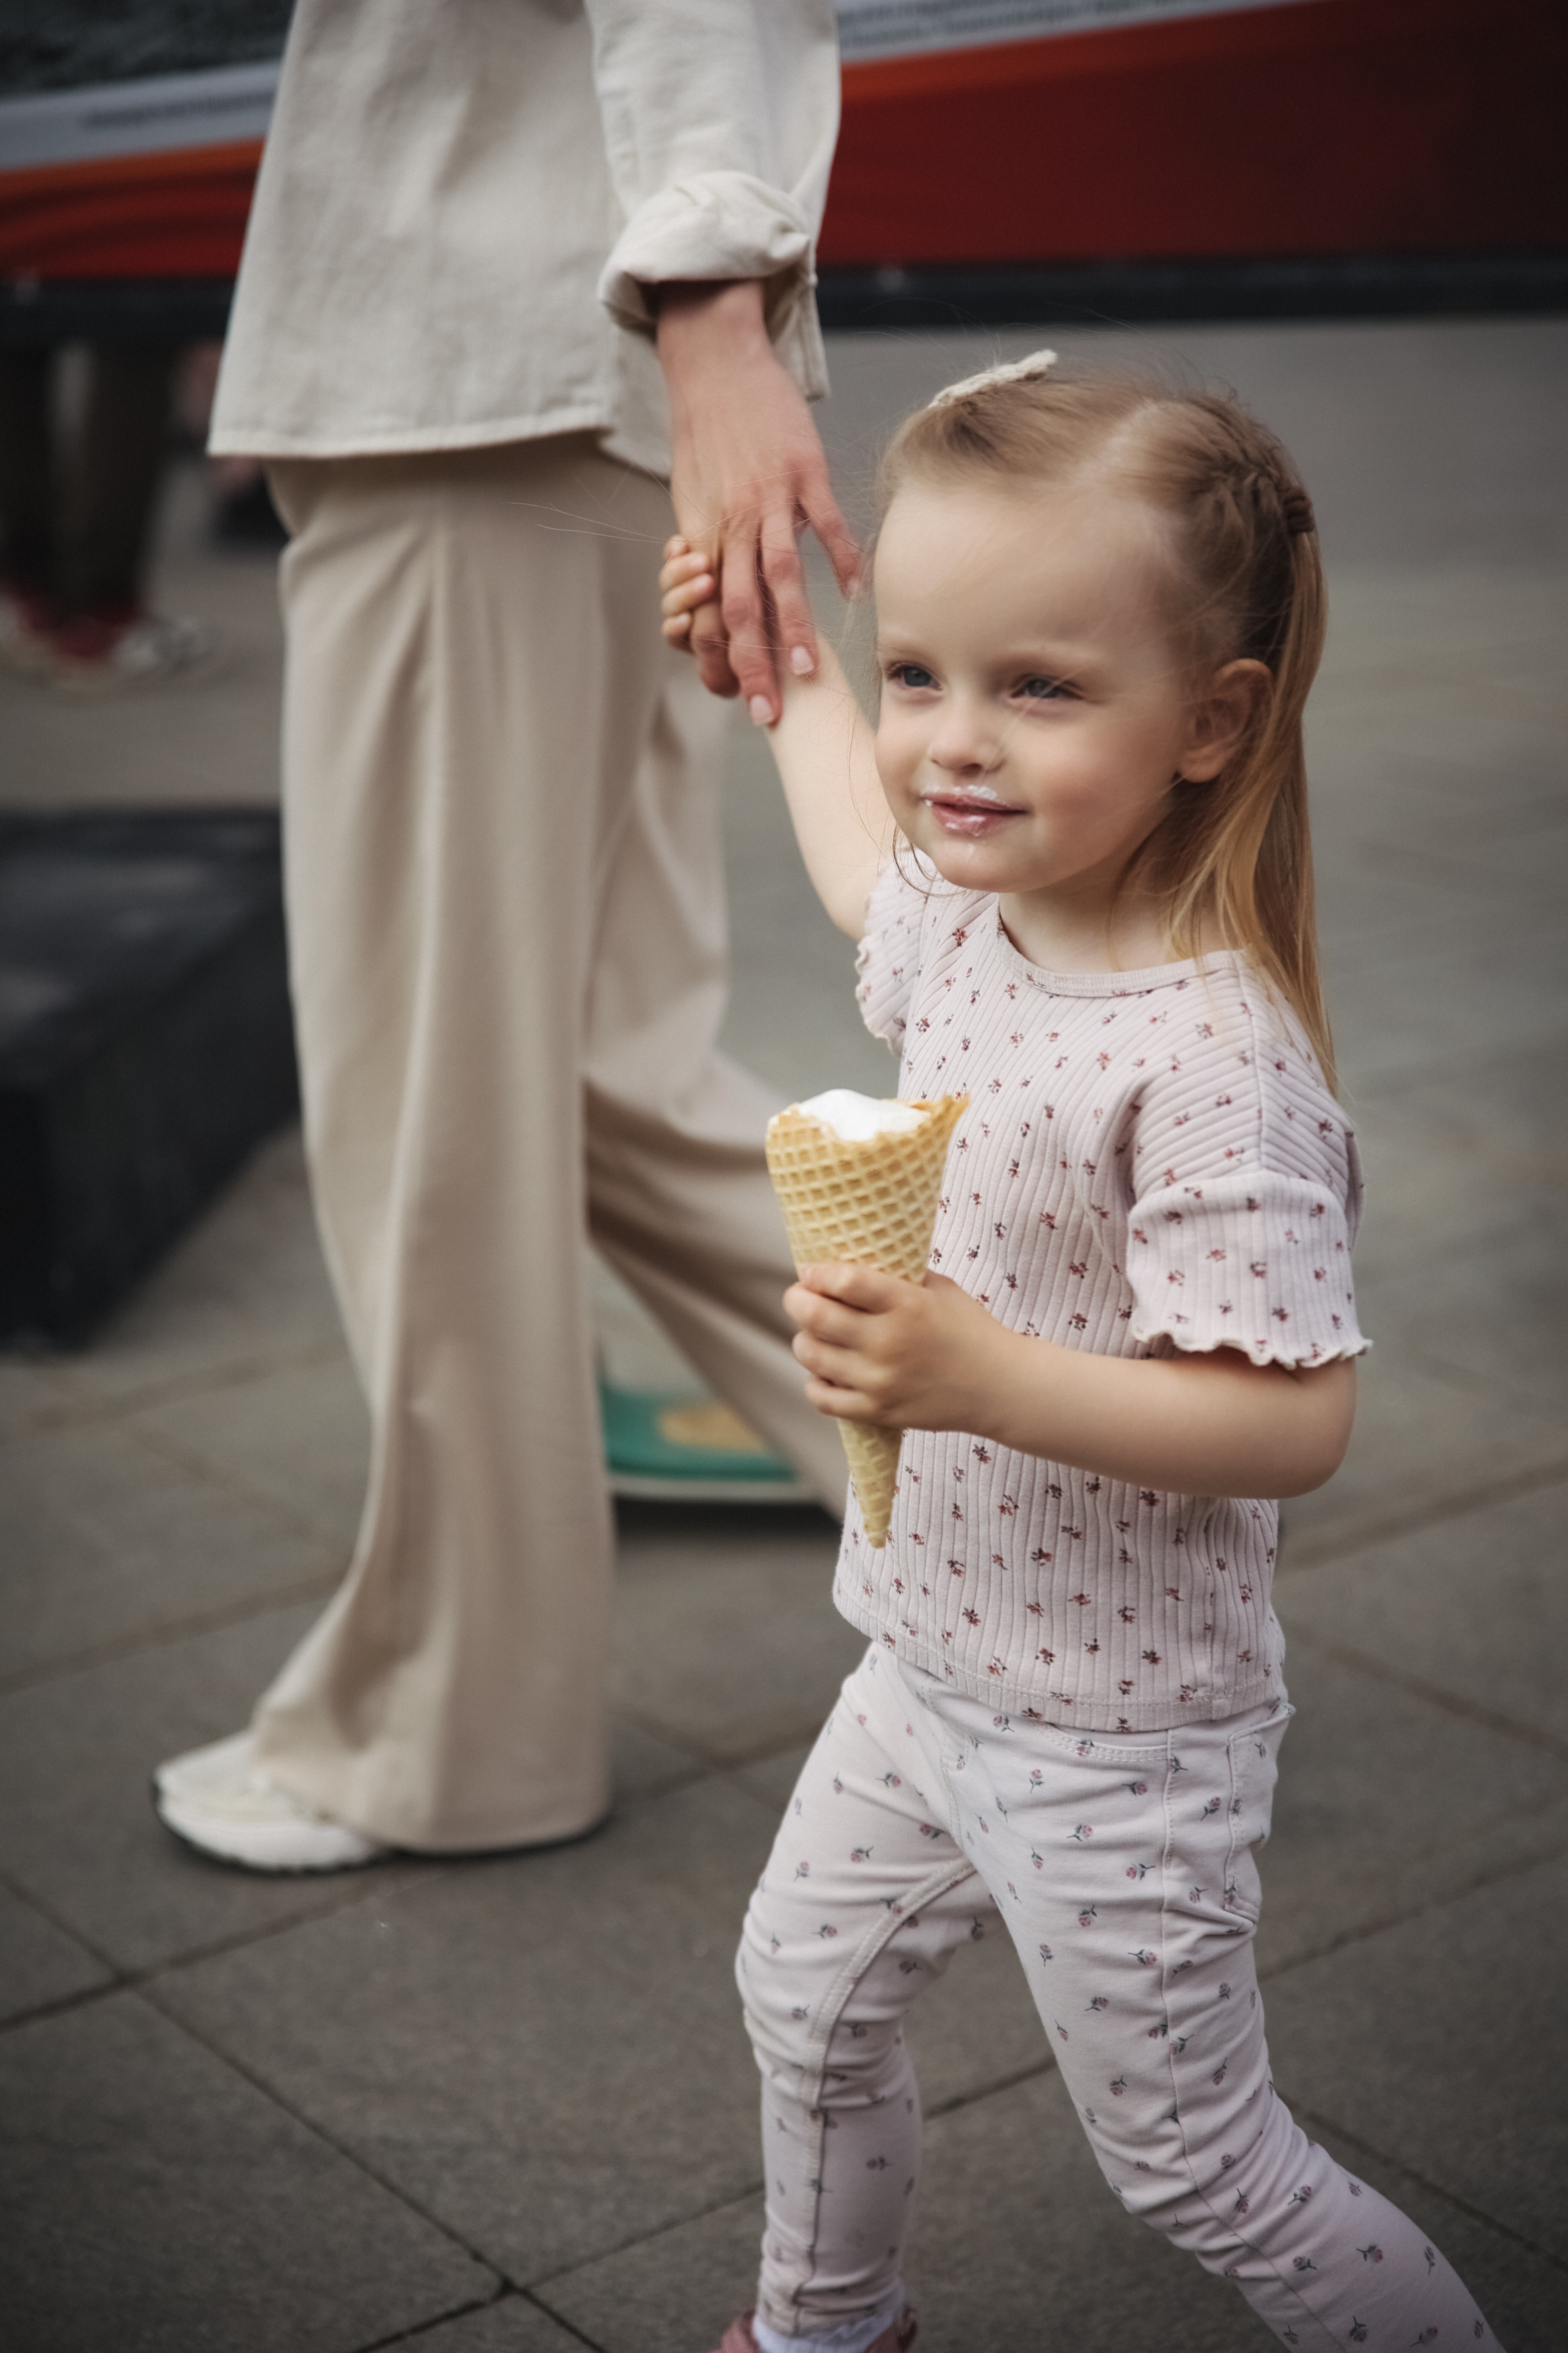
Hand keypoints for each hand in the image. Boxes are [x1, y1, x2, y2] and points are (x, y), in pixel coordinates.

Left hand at [656, 280, 859, 723]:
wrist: (715, 366)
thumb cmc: (706, 436)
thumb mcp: (694, 499)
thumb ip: (713, 548)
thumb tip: (725, 596)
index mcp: (704, 538)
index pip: (709, 614)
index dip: (721, 659)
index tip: (737, 697)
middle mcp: (732, 525)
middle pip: (738, 609)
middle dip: (752, 665)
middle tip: (766, 712)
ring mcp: (770, 499)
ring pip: (779, 576)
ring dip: (792, 626)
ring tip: (805, 670)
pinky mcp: (804, 472)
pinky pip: (826, 525)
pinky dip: (843, 560)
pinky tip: (855, 592)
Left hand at [784, 1264, 1013, 1430]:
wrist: (1000, 1386)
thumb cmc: (969, 1331)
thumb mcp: (940, 1289)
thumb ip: (896, 1277)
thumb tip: (847, 1267)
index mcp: (907, 1304)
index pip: (843, 1281)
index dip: (816, 1273)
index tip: (811, 1271)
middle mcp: (889, 1342)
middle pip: (814, 1317)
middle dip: (796, 1300)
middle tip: (800, 1297)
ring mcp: (880, 1380)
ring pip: (810, 1355)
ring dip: (805, 1339)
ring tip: (815, 1334)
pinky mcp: (878, 1411)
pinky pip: (821, 1397)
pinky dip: (815, 1381)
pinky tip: (826, 1371)